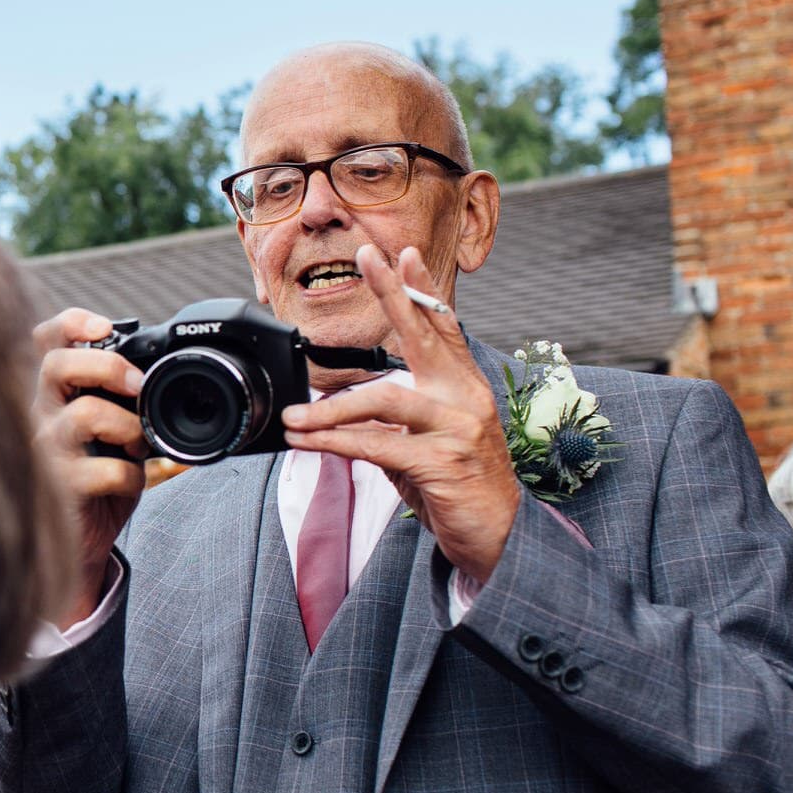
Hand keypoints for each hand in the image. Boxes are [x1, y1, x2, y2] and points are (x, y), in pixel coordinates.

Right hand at [32, 308, 146, 621]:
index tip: (105, 326)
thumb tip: (154, 376)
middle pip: (55, 363)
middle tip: (137, 385)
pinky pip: (102, 469)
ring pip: (84, 413)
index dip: (71, 323)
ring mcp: (43, 452)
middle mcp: (38, 416)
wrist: (78, 545)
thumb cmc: (96, 483)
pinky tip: (128, 483)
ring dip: (127, 425)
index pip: (43, 341)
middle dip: (106, 364)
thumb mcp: (110, 434)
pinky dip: (128, 474)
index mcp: (52, 395)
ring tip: (138, 444)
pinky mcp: (56, 488)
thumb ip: (120, 403)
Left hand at [279, 245, 521, 583]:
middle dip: (393, 294)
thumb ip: (395, 420)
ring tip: (293, 416)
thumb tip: (346, 407)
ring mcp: (457, 428)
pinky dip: (335, 442)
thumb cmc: (460, 487)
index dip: (421, 290)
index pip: (442, 328)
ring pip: (384, 399)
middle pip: (424, 335)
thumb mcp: (426, 443)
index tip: (401, 254)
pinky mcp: (441, 462)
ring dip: (331, 407)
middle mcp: (466, 398)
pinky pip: (376, 444)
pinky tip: (308, 442)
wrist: (499, 537)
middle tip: (366, 258)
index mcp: (464, 387)